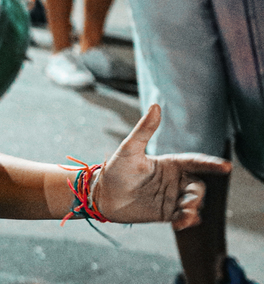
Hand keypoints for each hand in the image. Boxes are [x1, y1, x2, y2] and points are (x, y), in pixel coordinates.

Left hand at [92, 104, 230, 229]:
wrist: (103, 195)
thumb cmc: (116, 169)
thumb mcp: (129, 148)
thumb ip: (144, 130)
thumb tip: (155, 106)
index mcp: (169, 164)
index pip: (195, 162)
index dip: (211, 164)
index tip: (226, 167)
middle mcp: (174, 180)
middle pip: (197, 186)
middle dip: (198, 193)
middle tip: (191, 200)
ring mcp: (171, 197)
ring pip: (192, 202)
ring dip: (193, 208)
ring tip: (187, 214)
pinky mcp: (166, 213)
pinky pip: (182, 217)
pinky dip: (186, 220)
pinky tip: (183, 223)